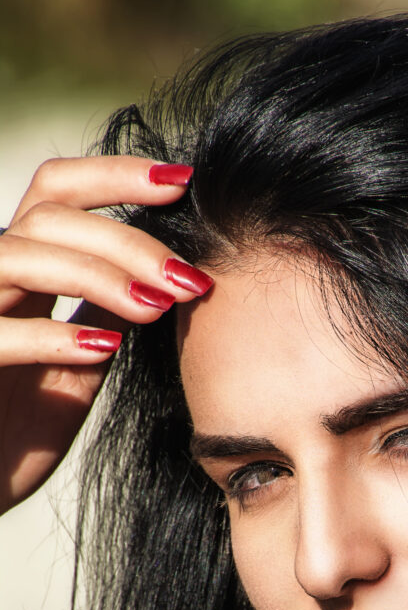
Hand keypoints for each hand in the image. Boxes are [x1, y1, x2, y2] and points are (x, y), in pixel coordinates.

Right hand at [0, 156, 212, 513]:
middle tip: (189, 279)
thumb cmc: (16, 434)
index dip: (115, 175)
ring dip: (98, 273)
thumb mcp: (74, 370)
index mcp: (18, 275)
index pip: (57, 193)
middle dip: (127, 239)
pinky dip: (55, 335)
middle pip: (49, 215)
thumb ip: (102, 318)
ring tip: (157, 305)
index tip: (183, 182)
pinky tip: (106, 347)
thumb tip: (163, 278)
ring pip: (20, 256)